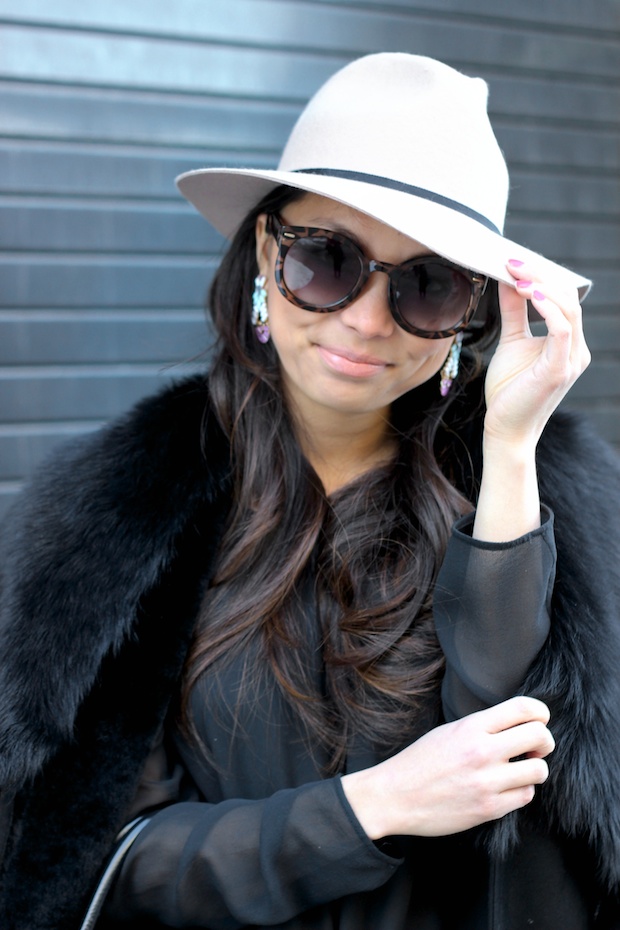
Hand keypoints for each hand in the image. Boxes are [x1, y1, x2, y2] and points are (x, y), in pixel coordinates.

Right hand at [341, 696, 553, 839]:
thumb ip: (482, 727)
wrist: (394, 796)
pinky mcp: (489, 809)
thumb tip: (517, 725)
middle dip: (544, 741)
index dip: (540, 712)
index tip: (539, 719)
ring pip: (539, 770)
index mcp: (471, 727)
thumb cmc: (420, 762)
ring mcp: (487, 782)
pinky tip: (505, 788)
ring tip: (518, 770)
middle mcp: (482, 752)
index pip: (523, 708)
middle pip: (540, 736)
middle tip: (534, 747)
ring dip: (534, 769)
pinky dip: (521, 791)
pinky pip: (526, 796)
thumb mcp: (449, 731)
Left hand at [483, 260, 590, 449]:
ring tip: (515, 275)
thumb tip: (508, 280)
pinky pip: (562, 329)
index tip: (514, 262)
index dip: (542, 276)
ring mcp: (571, 359)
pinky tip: (527, 294)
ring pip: (568, 309)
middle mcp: (576, 349)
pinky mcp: (560, 369)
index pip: (564, 299)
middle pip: (568, 298)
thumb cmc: (509, 391)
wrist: (505, 429)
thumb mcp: (511, 341)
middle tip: (512, 262)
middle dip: (540, 276)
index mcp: (568, 343)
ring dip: (541, 287)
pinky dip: (546, 307)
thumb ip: (513, 311)